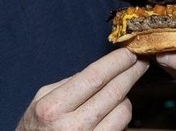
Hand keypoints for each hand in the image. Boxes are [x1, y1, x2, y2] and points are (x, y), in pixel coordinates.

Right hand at [16, 48, 148, 130]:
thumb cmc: (35, 127)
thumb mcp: (41, 100)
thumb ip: (67, 84)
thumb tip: (100, 71)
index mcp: (54, 107)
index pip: (94, 78)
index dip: (115, 63)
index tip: (129, 53)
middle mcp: (72, 127)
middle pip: (113, 93)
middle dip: (131, 73)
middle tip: (141, 62)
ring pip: (123, 112)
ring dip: (126, 97)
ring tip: (120, 90)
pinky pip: (121, 128)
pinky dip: (121, 115)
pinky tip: (115, 109)